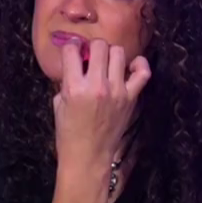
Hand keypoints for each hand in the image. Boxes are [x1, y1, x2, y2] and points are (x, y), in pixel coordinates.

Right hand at [53, 41, 151, 177]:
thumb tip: (76, 64)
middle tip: (91, 58)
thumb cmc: (69, 133)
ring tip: (106, 64)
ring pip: (119, 53)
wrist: (87, 156)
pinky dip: (139, 65)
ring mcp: (117, 91)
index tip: (73, 53)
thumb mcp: (58, 104)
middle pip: (99, 46)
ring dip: (111, 55)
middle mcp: (97, 86)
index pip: (72, 51)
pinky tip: (130, 66)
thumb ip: (67, 81)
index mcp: (74, 87)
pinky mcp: (131, 98)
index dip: (71, 48)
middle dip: (93, 48)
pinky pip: (143, 72)